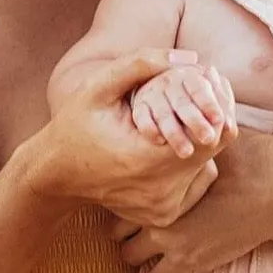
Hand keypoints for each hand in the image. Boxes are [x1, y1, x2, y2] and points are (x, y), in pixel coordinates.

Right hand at [32, 49, 236, 227]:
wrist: (55, 174)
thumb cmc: (75, 124)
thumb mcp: (99, 86)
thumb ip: (141, 64)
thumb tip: (191, 58)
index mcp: (150, 159)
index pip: (214, 131)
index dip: (217, 101)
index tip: (208, 80)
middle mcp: (162, 190)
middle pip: (214, 148)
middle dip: (212, 116)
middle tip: (202, 93)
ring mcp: (163, 208)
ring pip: (207, 166)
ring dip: (200, 137)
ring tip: (185, 113)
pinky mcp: (162, 214)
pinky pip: (193, 184)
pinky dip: (189, 160)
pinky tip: (172, 141)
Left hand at [113, 132, 272, 272]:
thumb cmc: (246, 159)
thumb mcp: (209, 140)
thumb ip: (185, 132)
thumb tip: (167, 112)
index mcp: (161, 180)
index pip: (124, 188)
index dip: (120, 189)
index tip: (119, 187)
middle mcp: (160, 210)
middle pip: (118, 222)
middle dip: (118, 220)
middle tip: (120, 216)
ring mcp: (172, 241)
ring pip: (129, 253)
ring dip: (128, 250)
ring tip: (129, 245)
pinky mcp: (189, 264)